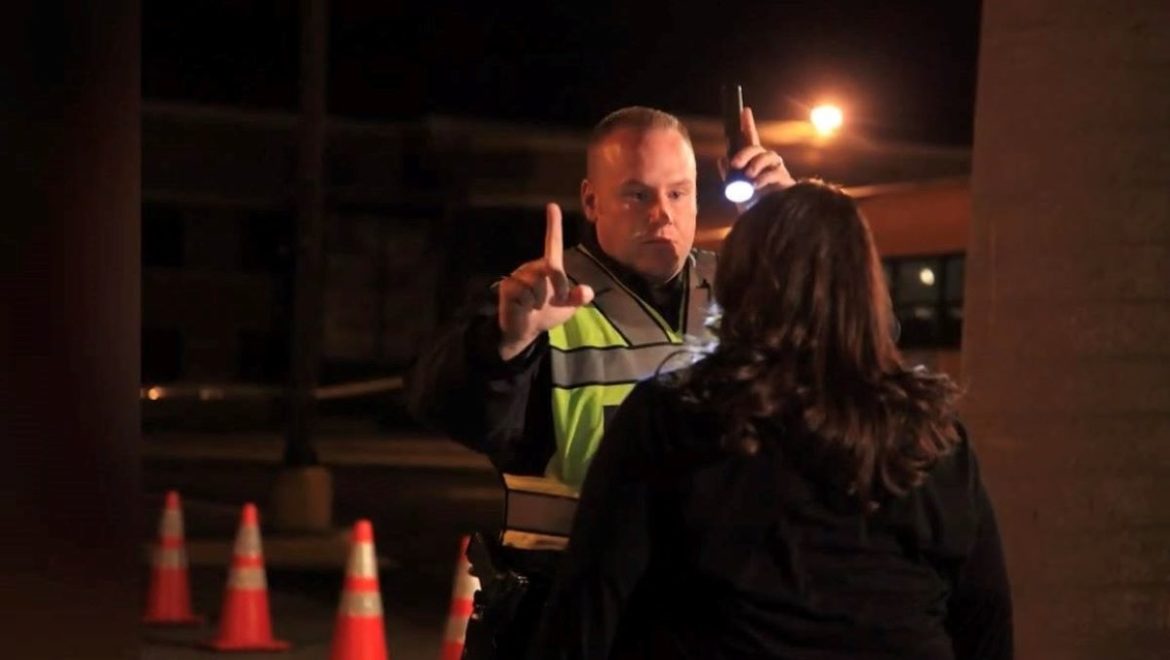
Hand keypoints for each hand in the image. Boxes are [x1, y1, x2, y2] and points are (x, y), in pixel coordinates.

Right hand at [497, 203, 594, 360]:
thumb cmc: (546, 314)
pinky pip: (524, 293)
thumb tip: (587, 292)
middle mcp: (532, 267)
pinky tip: (523, 307)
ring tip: (534, 306)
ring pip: (538, 284)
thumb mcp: (568, 308)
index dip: (553, 225)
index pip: (552, 243)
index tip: (552, 206)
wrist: (524, 331)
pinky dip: (528, 305)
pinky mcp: (508, 286)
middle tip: (553, 302)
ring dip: (541, 300)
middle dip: (559, 288)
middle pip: (552, 268)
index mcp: (548, 267)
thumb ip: (578, 298)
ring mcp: (518, 275)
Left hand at [718, 106, 795, 210]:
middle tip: (735, 164)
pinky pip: (776, 173)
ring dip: (756, 163)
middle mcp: (767, 164)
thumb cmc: (753, 207)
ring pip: (769, 156)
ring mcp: (778, 171)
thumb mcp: (736, 192)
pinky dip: (764, 177)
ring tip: (747, 175)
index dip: (747, 125)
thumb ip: (729, 175)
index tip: (744, 111)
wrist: (767, 226)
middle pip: (757, 148)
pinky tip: (755, 185)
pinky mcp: (786, 182)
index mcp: (754, 163)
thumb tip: (722, 159)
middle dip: (745, 152)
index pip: (750, 141)